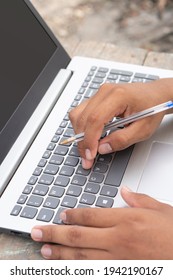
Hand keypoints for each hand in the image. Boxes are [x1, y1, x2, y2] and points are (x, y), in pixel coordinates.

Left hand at [31, 187, 172, 259]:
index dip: (73, 215)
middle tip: (37, 231)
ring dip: (60, 253)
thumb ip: (139, 200)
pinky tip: (66, 267)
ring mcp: (118, 259)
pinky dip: (77, 269)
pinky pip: (94, 272)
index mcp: (127, 219)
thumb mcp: (161, 210)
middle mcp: (118, 239)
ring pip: (81, 256)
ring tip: (44, 250)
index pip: (91, 215)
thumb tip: (124, 192)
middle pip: (79, 235)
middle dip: (54, 233)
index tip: (62, 215)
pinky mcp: (120, 273)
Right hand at [69, 78, 172, 168]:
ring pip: (78, 114)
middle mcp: (105, 91)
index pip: (95, 119)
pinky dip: (82, 127)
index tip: (90, 155)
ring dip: (79, 134)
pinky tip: (90, 137)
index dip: (89, 140)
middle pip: (83, 117)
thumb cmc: (153, 108)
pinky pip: (81, 112)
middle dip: (82, 141)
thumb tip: (102, 148)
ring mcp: (99, 93)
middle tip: (87, 158)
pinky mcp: (97, 98)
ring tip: (88, 149)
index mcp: (118, 96)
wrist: (156, 95)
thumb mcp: (143, 129)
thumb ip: (122, 140)